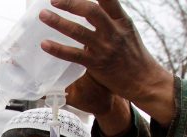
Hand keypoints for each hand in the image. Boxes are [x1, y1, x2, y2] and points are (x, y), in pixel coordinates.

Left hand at [39, 0, 174, 125]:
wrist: (143, 79)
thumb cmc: (133, 55)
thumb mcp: (126, 31)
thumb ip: (110, 21)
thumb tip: (89, 11)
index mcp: (122, 21)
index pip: (109, 0)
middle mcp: (113, 31)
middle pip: (90, 11)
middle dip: (71, 3)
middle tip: (54, 0)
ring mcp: (104, 48)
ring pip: (78, 31)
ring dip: (58, 22)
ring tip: (44, 15)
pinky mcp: (95, 64)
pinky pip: (73, 55)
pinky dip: (57, 49)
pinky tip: (45, 44)